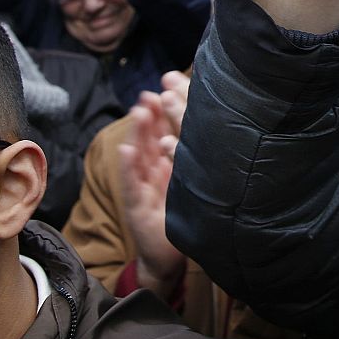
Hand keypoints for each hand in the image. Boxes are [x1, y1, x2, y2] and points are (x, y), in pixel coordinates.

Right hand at [117, 75, 189, 295]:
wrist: (169, 258)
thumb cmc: (182, 216)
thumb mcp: (191, 183)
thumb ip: (191, 154)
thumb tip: (210, 124)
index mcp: (168, 162)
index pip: (167, 128)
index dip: (168, 106)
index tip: (172, 81)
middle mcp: (153, 170)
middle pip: (150, 136)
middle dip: (152, 112)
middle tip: (154, 90)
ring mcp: (143, 187)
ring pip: (139, 155)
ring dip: (138, 131)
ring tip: (141, 109)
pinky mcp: (137, 207)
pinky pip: (132, 184)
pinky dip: (128, 167)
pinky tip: (127, 151)